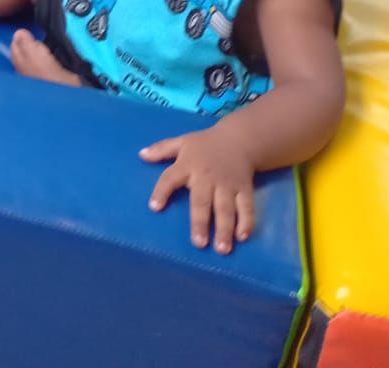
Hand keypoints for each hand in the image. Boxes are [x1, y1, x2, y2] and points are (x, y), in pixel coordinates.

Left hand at [141, 126, 256, 253]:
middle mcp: (207, 177)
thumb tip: (141, 154)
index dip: (162, 192)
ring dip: (224, 229)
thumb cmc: (206, 144)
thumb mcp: (182, 142)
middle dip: (200, 222)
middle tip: (199, 243)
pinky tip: (242, 237)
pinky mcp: (245, 189)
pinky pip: (246, 207)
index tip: (154, 208)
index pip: (170, 178)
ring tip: (221, 248)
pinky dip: (246, 222)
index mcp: (188, 165)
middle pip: (202, 201)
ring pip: (226, 209)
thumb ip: (162, 149)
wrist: (239, 140)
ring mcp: (227, 185)